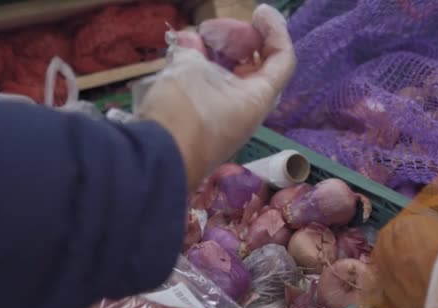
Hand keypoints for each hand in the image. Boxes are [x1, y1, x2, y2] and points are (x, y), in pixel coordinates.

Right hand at [137, 4, 295, 189]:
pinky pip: (211, 93)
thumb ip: (192, 51)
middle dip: (237, 42)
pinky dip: (201, 72)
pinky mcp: (204, 129)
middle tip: (213, 30)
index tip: (257, 13)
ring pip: (229, 80)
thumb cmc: (181, 113)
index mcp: (256, 99)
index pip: (281, 60)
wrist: (156, 163)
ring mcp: (225, 123)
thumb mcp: (188, 70)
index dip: (274, 31)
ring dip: (215, 56)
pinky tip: (182, 57)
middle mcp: (246, 113)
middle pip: (254, 68)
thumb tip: (188, 44)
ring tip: (193, 39)